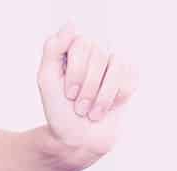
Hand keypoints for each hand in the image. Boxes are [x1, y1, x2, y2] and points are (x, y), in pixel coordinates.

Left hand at [37, 25, 136, 160]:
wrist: (78, 141)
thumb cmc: (59, 111)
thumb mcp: (47, 79)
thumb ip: (53, 49)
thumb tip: (71, 24)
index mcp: (74, 49)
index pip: (82, 43)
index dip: (76, 71)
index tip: (68, 94)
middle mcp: (95, 53)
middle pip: (99, 54)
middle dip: (88, 87)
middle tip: (79, 107)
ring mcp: (113, 66)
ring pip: (116, 67)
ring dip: (102, 96)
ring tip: (92, 113)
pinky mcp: (128, 80)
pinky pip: (129, 80)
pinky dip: (116, 99)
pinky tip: (108, 109)